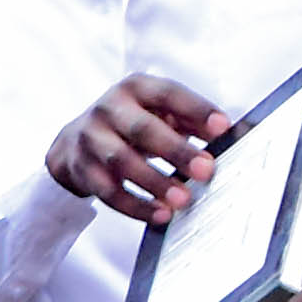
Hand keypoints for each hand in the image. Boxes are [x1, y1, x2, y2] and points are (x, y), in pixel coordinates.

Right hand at [47, 74, 233, 224]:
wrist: (75, 141)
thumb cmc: (130, 125)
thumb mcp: (157, 112)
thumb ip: (190, 120)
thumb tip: (226, 134)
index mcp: (135, 88)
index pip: (167, 93)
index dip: (196, 109)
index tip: (222, 128)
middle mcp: (109, 108)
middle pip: (142, 129)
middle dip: (176, 151)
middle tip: (206, 170)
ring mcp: (91, 138)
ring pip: (122, 161)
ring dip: (155, 182)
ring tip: (183, 199)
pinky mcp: (82, 168)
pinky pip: (109, 191)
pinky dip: (136, 205)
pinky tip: (160, 214)